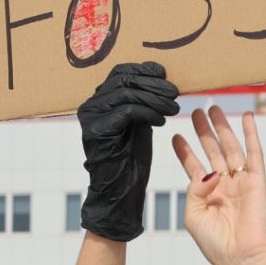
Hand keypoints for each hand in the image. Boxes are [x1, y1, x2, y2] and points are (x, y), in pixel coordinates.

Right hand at [77, 62, 180, 241]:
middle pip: (123, 79)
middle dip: (153, 83)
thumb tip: (160, 77)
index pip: (121, 72)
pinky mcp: (98, 130)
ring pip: (127, 93)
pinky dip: (149, 112)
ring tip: (174, 106)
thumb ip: (142, 101)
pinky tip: (162, 121)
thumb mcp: (139, 123)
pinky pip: (128, 111)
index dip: (144, 70)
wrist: (118, 194)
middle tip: (175, 91)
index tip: (165, 74)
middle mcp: (90, 106)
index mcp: (98, 101)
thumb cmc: (131, 161)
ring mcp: (91, 117)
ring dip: (155, 98)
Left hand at [171, 108, 265, 264]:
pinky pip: (255, 153)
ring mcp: (241, 182)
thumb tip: (207, 172)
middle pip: (212, 151)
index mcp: (207, 197)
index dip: (185, 151)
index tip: (175, 136)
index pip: (194, 167)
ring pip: (230, 148)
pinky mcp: (257, 181)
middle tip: (195, 111)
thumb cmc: (217, 245)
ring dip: (222, 128)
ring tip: (213, 108)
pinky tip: (247, 117)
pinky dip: (251, 134)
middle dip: (203, 132)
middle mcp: (224, 186)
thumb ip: (193, 191)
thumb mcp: (194, 217)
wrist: (244, 258)